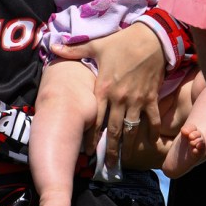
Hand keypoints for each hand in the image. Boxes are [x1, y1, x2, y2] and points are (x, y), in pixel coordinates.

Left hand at [49, 22, 164, 172]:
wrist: (150, 39)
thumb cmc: (121, 42)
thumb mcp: (95, 46)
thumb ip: (74, 50)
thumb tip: (53, 46)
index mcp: (104, 88)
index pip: (95, 118)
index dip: (91, 136)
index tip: (87, 151)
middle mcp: (119, 98)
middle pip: (113, 130)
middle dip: (109, 149)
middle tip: (107, 165)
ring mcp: (136, 100)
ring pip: (131, 128)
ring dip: (128, 145)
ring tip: (124, 160)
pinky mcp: (150, 98)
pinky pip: (152, 120)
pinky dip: (153, 132)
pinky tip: (152, 143)